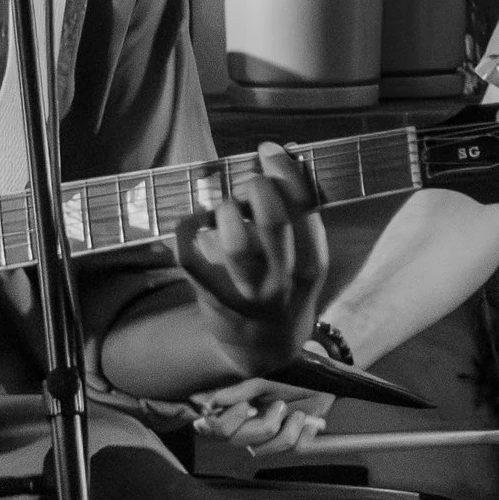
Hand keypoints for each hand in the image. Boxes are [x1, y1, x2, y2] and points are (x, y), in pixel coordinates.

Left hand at [171, 144, 325, 378]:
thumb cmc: (283, 288)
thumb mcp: (304, 259)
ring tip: (225, 209)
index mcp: (309, 267)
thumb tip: (286, 149)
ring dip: (225, 210)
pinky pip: (190, 251)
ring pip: (232, 241)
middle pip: (273, 223)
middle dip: (257, 188)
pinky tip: (197, 221)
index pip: (306, 211)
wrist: (259, 350)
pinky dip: (189, 226)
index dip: (287, 172)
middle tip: (248, 181)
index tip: (269, 149)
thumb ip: (298, 211)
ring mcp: (243, 294)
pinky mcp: (208, 296)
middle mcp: (279, 283)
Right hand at [190, 375, 334, 455]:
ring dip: (285, 430)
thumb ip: (240, 391)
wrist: (319, 378)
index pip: (218, 429)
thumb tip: (212, 402)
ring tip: (298, 413)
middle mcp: (248, 429)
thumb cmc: (287, 376)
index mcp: (237, 412)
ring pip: (266, 450)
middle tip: (280, 406)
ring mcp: (270, 440)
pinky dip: (304, 434)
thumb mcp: (264, 379)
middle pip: (239, 443)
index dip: (231, 421)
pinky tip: (310, 422)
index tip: (248, 406)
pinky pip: (294, 450)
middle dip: (263, 427)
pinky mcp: (294, 444)